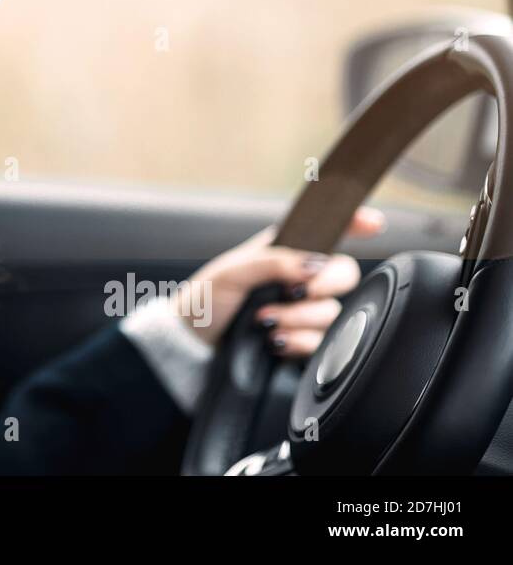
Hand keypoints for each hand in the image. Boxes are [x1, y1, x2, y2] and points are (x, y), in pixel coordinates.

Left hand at [168, 206, 384, 353]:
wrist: (193, 342)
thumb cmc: (207, 298)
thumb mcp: (232, 271)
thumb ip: (274, 262)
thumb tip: (313, 265)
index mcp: (285, 252)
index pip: (327, 232)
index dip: (356, 223)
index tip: (374, 223)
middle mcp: (300, 279)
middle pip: (345, 274)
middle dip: (325, 283)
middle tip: (294, 291)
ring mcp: (304, 311)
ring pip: (332, 312)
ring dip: (299, 317)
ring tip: (264, 321)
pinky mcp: (304, 342)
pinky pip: (324, 343)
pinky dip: (300, 342)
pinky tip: (275, 341)